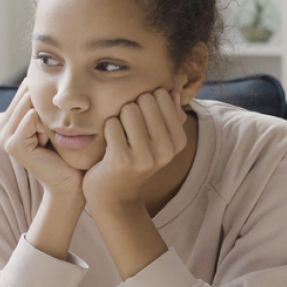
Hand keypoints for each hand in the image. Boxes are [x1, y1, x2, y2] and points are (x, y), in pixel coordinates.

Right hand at [0, 79, 83, 206]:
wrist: (70, 182)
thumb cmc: (67, 151)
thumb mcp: (54, 122)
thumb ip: (45, 103)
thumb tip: (49, 74)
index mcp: (8, 121)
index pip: (25, 89)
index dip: (46, 94)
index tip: (57, 112)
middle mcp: (1, 128)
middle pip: (26, 94)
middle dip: (47, 102)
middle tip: (56, 125)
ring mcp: (4, 137)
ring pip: (29, 104)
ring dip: (49, 115)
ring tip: (54, 132)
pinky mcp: (14, 145)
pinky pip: (31, 118)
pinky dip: (47, 124)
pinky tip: (52, 138)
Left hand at [81, 88, 187, 210]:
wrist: (115, 195)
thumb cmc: (135, 160)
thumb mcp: (158, 140)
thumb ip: (169, 115)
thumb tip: (172, 91)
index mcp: (179, 141)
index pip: (161, 95)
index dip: (146, 103)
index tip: (143, 123)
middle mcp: (166, 149)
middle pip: (144, 99)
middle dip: (132, 108)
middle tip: (129, 131)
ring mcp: (145, 156)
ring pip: (128, 109)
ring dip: (119, 118)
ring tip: (120, 137)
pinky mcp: (122, 159)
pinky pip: (111, 123)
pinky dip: (107, 130)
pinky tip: (109, 146)